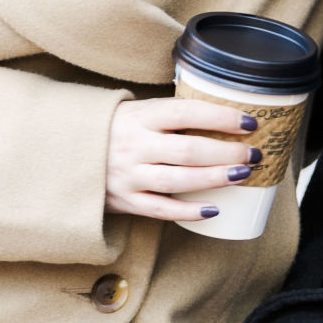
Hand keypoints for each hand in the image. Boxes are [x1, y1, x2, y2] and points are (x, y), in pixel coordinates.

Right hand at [105, 97, 261, 221]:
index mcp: (141, 117)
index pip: (186, 113)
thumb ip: (172, 113)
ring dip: (214, 178)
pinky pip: (160, 209)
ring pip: (177, 180)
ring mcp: (129, 175)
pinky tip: (214, 210)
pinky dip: (188, 211)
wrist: (69, 152)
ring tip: (242, 175)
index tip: (249, 122)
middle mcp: (135, 145)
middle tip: (253, 154)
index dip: (220, 117)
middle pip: (188, 150)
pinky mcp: (125, 201)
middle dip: (226, 152)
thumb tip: (223, 112)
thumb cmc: (117, 128)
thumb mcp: (139, 110)